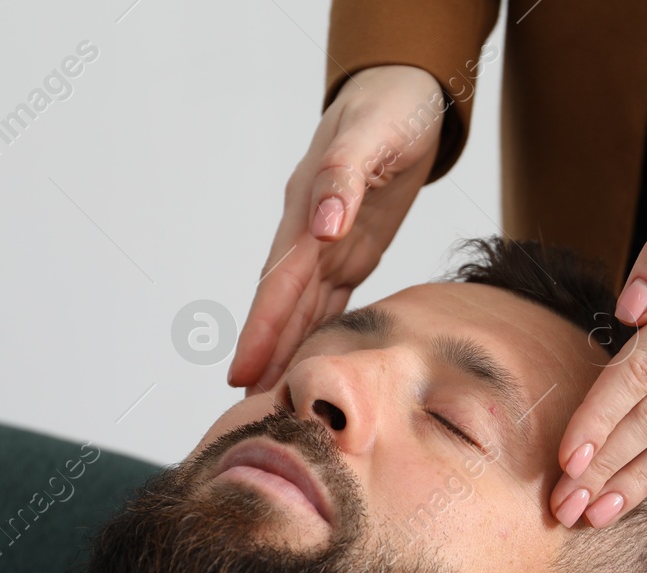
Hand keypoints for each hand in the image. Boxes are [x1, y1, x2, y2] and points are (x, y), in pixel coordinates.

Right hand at [229, 64, 446, 394]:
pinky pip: (329, 299)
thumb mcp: (371, 132)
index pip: (279, 280)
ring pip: (302, 308)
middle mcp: (309, 232)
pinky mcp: (350, 249)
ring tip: (269, 397)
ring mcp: (327, 242)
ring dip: (285, 351)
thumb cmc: (390, 108)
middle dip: (263, 353)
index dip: (261, 328)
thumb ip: (344, 177)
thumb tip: (322, 227)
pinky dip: (317, 332)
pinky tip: (308, 362)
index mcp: (308, 209)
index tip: (242, 371)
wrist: (404, 91)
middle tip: (246, 407)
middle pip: (281, 304)